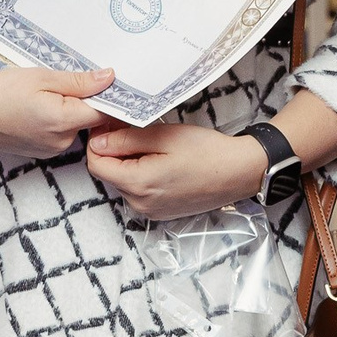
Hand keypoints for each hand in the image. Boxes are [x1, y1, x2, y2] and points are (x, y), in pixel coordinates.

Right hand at [0, 62, 116, 161]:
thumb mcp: (41, 77)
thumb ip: (79, 81)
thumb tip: (110, 78)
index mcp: (64, 121)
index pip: (106, 112)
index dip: (110, 96)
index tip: (113, 81)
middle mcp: (61, 142)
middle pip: (90, 119)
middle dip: (85, 100)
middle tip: (67, 81)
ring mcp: (50, 150)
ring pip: (74, 126)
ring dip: (69, 110)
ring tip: (44, 94)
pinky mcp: (40, 152)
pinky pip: (60, 134)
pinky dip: (55, 120)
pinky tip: (37, 108)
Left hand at [85, 120, 267, 221]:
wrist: (239, 172)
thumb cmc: (208, 152)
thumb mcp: (164, 136)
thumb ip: (126, 139)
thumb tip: (98, 141)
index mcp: (139, 184)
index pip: (96, 164)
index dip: (98, 141)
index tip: (109, 124)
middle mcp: (140, 203)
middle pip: (109, 173)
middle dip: (114, 150)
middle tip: (132, 128)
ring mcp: (150, 210)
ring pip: (123, 182)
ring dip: (128, 162)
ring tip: (152, 144)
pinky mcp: (160, 212)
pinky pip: (139, 191)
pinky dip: (142, 174)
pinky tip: (161, 161)